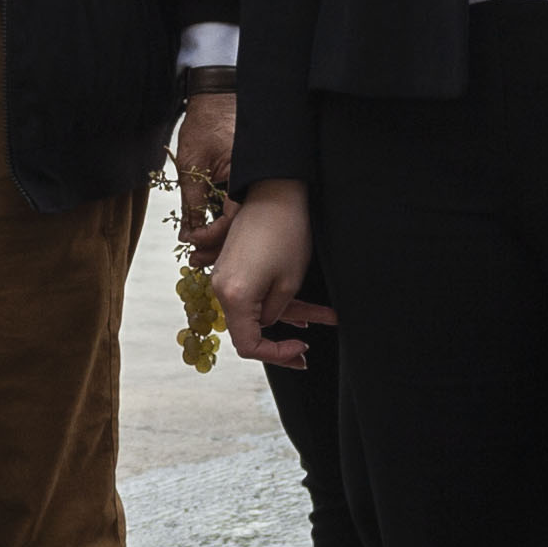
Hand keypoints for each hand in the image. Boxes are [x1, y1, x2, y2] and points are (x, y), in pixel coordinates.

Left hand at [170, 90, 240, 252]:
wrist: (215, 98)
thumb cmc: (206, 123)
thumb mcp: (192, 164)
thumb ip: (193, 202)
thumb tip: (188, 234)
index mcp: (248, 174)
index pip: (234, 219)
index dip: (212, 236)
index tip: (192, 242)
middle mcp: (257, 181)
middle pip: (241, 227)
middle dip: (217, 246)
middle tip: (195, 260)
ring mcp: (255, 182)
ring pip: (240, 221)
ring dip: (220, 238)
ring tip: (198, 252)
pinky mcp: (249, 181)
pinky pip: (240, 209)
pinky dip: (224, 223)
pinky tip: (208, 234)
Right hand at [211, 181, 329, 366]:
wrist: (275, 191)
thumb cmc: (285, 233)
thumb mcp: (288, 283)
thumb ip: (276, 312)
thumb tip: (268, 323)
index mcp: (233, 297)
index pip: (248, 345)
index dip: (275, 355)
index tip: (300, 352)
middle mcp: (221, 288)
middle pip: (250, 329)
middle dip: (282, 342)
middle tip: (305, 355)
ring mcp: (226, 277)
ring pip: (258, 310)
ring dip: (292, 316)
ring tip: (326, 319)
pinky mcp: (235, 267)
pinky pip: (255, 294)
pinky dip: (279, 302)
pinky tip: (308, 312)